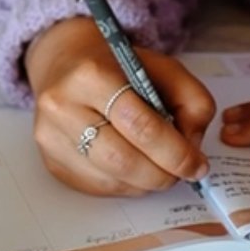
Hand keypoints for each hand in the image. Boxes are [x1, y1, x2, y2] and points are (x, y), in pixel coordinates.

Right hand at [24, 16, 214, 197]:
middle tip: (183, 173)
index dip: (176, 153)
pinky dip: (126, 185)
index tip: (197, 164)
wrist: (64, 62)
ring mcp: (52, 138)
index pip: (141, 126)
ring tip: (161, 169)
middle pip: (122, 160)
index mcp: (91, 76)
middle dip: (162, 174)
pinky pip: (97, 188)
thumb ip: (192, 101)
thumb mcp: (163, 67)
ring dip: (146, 183)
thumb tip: (192, 149)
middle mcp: (63, 107)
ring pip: (111, 180)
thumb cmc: (116, 65)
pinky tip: (135, 169)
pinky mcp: (51, 161)